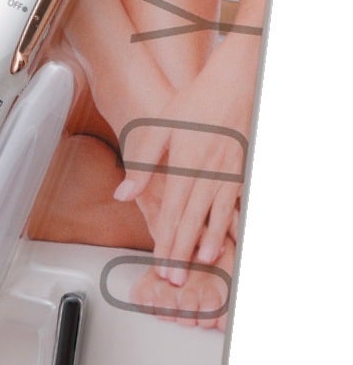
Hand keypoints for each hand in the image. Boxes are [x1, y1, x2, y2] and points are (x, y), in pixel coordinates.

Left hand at [113, 60, 251, 283]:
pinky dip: (229, 225)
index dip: (166, 241)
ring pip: (216, 216)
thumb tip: (122, 193)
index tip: (160, 264)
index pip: (172, 212)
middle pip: (192, 220)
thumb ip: (142, 163)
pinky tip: (226, 241)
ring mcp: (228, 174)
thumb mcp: (159, 128)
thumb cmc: (194, 104)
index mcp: (184, 164)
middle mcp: (208, 173)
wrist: (232, 86)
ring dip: (208, 242)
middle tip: (176, 278)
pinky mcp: (241, 172)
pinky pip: (235, 205)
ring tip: (201, 264)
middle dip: (183, 251)